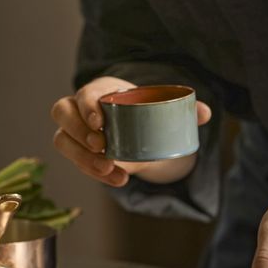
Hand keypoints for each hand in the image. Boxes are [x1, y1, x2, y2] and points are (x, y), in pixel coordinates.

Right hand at [51, 76, 210, 188]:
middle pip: (62, 113)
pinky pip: (76, 162)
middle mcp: (79, 106)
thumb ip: (183, 108)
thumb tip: (205, 113)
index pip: (83, 93)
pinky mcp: (76, 151)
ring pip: (62, 140)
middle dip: (79, 132)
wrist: (134, 126)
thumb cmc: (143, 108)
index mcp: (99, 89)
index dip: (87, 107)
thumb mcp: (160, 105)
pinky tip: (116, 179)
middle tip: (102, 147)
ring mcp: (74, 130)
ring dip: (82, 158)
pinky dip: (94, 173)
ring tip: (109, 169)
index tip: (101, 123)